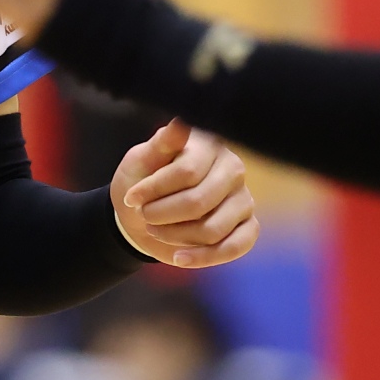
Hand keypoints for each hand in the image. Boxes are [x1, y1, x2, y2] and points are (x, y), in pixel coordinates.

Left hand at [110, 121, 258, 268]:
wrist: (145, 212)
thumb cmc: (142, 180)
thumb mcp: (141, 160)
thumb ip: (162, 144)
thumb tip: (181, 122)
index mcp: (209, 145)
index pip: (186, 172)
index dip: (155, 190)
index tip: (131, 198)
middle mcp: (233, 169)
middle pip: (199, 202)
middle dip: (163, 215)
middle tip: (144, 215)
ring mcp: (244, 199)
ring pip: (212, 229)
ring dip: (175, 236)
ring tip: (156, 230)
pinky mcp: (248, 226)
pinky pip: (233, 248)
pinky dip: (202, 258)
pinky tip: (178, 258)